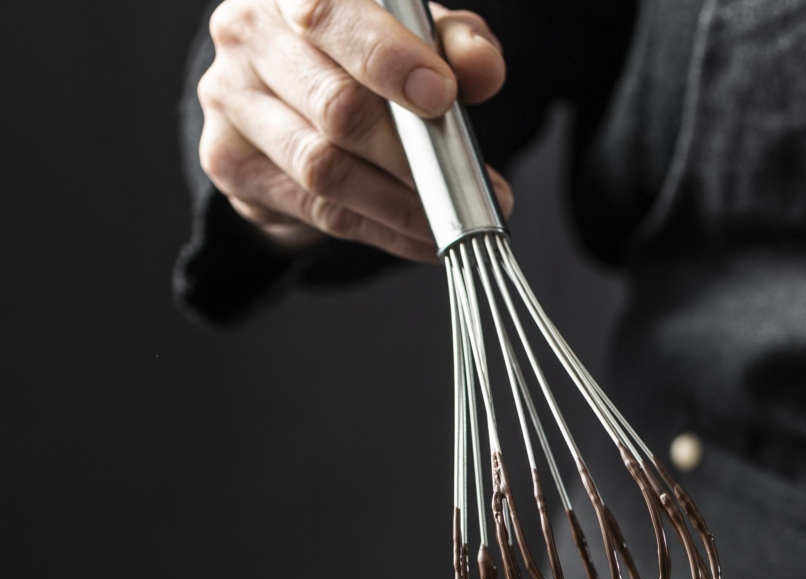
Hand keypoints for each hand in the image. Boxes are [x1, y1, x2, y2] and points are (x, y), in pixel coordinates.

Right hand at [197, 0, 513, 262]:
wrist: (291, 98)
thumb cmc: (363, 54)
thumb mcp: (418, 34)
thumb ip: (453, 42)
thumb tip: (482, 68)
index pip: (328, 14)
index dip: (388, 59)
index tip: (441, 96)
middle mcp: (247, 33)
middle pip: (335, 104)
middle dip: (410, 152)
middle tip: (466, 180)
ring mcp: (229, 98)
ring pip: (323, 166)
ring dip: (400, 202)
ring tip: (453, 216)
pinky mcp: (228, 160)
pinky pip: (318, 209)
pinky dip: (382, 228)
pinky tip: (423, 235)